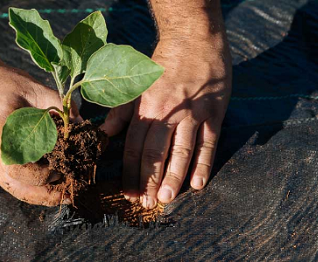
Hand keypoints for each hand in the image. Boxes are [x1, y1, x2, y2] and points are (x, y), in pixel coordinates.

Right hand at [0, 63, 79, 205]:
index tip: (65, 163)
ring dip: (43, 195)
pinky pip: (15, 184)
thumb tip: (82, 124)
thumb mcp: (33, 89)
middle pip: (20, 186)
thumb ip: (58, 106)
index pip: (20, 167)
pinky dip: (35, 189)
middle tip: (74, 183)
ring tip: (66, 193)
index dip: (45, 172)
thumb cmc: (3, 83)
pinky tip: (53, 186)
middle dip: (49, 190)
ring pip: (17, 190)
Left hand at [101, 27, 231, 208]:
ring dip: (173, 177)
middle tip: (145, 204)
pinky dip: (204, 164)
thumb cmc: (162, 64)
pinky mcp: (214, 113)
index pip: (135, 146)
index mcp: (147, 107)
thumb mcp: (137, 84)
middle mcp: (168, 113)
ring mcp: (193, 114)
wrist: (194, 39)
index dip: (131, 172)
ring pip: (182, 151)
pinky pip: (209, 143)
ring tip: (166, 199)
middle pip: (156, 152)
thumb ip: (120, 111)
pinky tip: (198, 183)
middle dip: (149, 180)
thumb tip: (104, 133)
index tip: (128, 192)